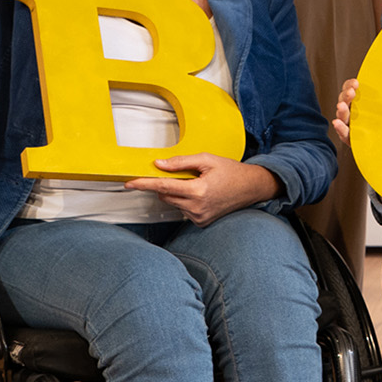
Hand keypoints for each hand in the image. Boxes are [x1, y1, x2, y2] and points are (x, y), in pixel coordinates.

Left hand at [125, 154, 278, 225]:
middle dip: (166, 184)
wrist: (251, 188)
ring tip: (198, 184)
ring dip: (177, 193)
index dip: (144, 184)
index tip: (129, 183)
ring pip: (173, 203)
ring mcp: (199, 217)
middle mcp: (197, 208)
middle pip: (165, 195)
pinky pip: (183, 210)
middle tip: (183, 174)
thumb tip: (158, 164)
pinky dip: (186, 201)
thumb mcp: (207, 159)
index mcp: (198, 191)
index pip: (163, 187)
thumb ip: (180, 162)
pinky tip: (201, 194)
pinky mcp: (201, 222)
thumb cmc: (232, 172)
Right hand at [331, 78, 381, 148]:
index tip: (356, 82)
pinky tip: (338, 123)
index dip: (351, 84)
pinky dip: (339, 129)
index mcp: (369, 102)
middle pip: (346, 100)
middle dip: (345, 94)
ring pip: (342, 116)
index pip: (355, 89)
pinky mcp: (355, 141)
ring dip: (341, 110)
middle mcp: (359, 113)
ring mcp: (356, 127)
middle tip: (352, 92)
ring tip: (343, 106)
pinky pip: (344, 135)